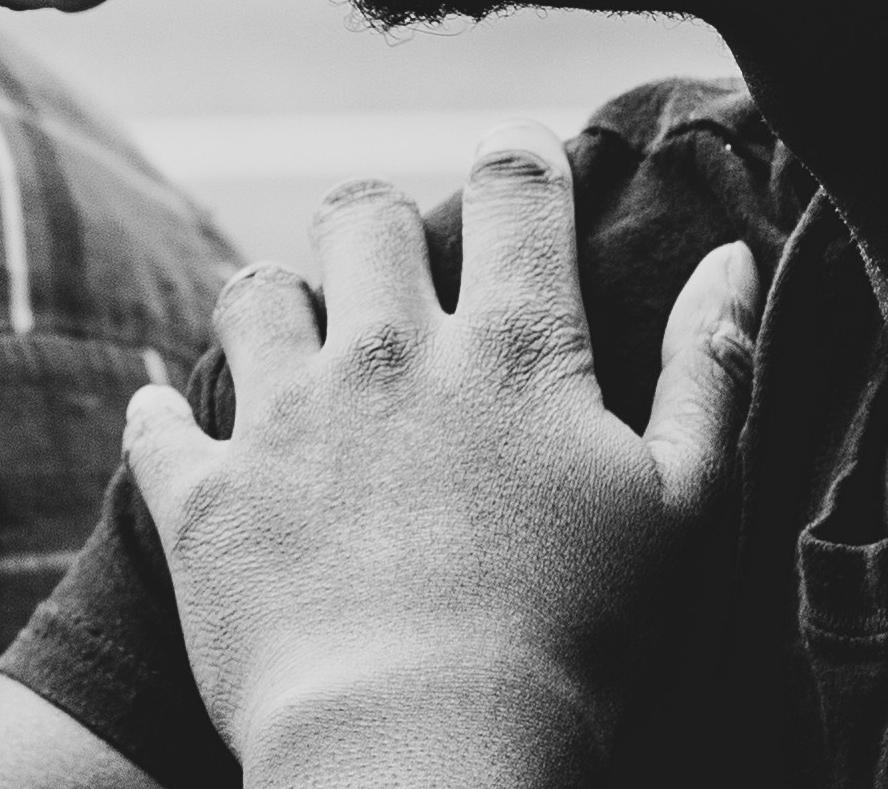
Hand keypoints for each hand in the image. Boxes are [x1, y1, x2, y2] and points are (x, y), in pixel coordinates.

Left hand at [126, 124, 761, 787]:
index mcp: (512, 349)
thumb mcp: (686, 510)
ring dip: (278, 306)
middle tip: (400, 277)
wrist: (427, 755)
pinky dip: (162, 416)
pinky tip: (173, 419)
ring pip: (254, 293)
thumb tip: (731, 257)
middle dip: (383, 229)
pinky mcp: (203, 495)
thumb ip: (711, 372)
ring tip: (302, 347)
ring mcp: (283, 419)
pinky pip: (156, 421)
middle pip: (363, 216)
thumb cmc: (582, 647)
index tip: (517, 165)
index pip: (512, 185)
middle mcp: (387, 354)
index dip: (517, 157)